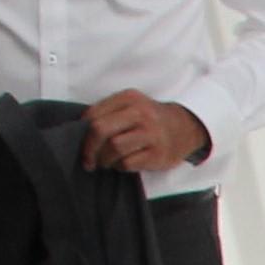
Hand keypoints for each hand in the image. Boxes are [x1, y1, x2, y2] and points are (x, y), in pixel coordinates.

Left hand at [82, 89, 207, 172]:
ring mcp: (151, 133)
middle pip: (100, 130)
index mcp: (130, 98)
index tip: (81, 143)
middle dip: (89, 148)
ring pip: (113, 148)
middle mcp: (141, 113)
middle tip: (88, 160)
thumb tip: (79, 133)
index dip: (82, 132)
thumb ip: (108, 113)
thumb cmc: (149, 120)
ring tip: (107, 162)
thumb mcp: (132, 106)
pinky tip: (123, 163)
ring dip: (105, 160)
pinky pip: (127, 163)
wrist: (185, 129)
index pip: (93, 114)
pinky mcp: (157, 153)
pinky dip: (120, 166)